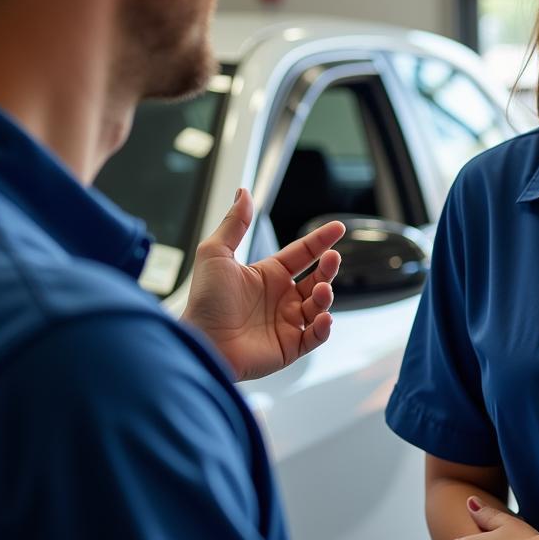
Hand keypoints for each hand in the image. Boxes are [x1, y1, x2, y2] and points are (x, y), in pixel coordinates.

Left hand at [182, 188, 344, 380]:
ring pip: (319, 306)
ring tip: (320, 290)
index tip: (337, 228)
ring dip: (325, 296)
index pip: (302, 254)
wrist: (200, 342)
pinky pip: (315, 336)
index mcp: (267, 276)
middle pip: (316, 278)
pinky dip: (324, 328)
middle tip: (332, 258)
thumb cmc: (204, 301)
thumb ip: (235, 223)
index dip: (320, 240)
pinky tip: (323, 318)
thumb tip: (243, 192)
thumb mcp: (215, 253)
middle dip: (328, 268)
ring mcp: (286, 323)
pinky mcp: (288, 347)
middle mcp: (280, 298)